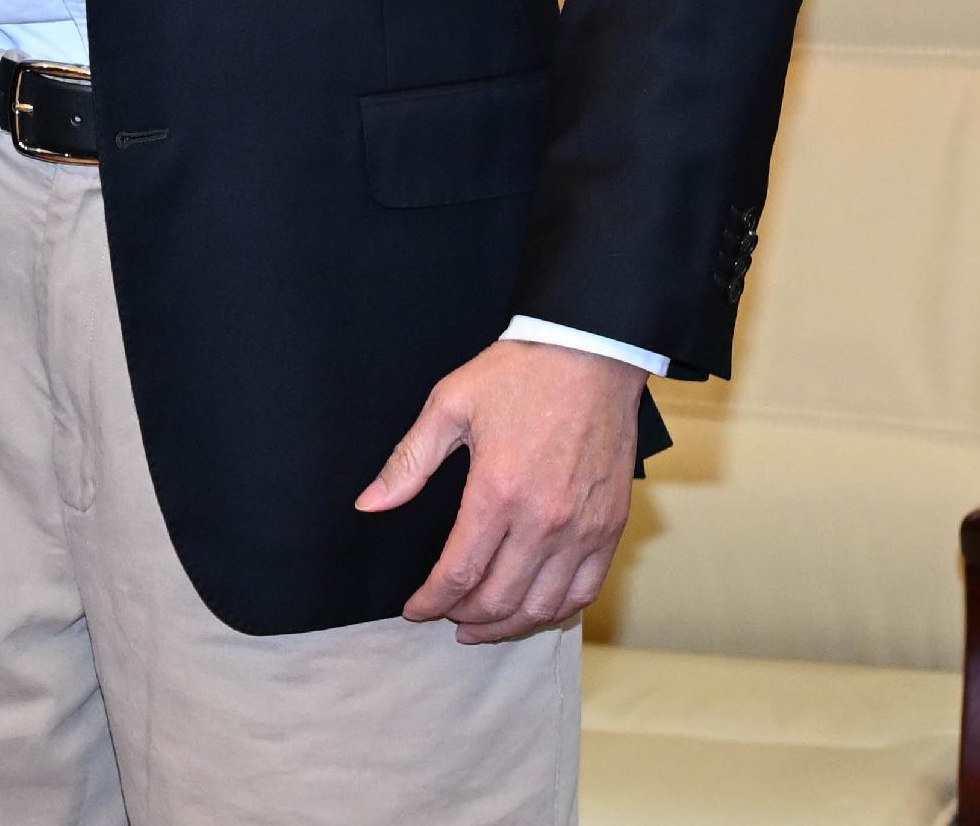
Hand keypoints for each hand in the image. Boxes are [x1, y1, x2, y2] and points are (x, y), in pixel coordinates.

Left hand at [356, 339, 644, 642]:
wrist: (592, 353)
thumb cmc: (519, 374)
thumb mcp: (449, 404)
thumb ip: (408, 462)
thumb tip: (369, 504)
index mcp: (497, 491)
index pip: (458, 573)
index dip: (430, 601)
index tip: (413, 609)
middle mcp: (543, 520)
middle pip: (498, 599)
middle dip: (463, 617)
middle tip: (443, 616)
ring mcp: (582, 529)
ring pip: (541, 605)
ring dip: (507, 626)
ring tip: (481, 626)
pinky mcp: (610, 526)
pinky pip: (584, 590)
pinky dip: (555, 611)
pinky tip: (532, 608)